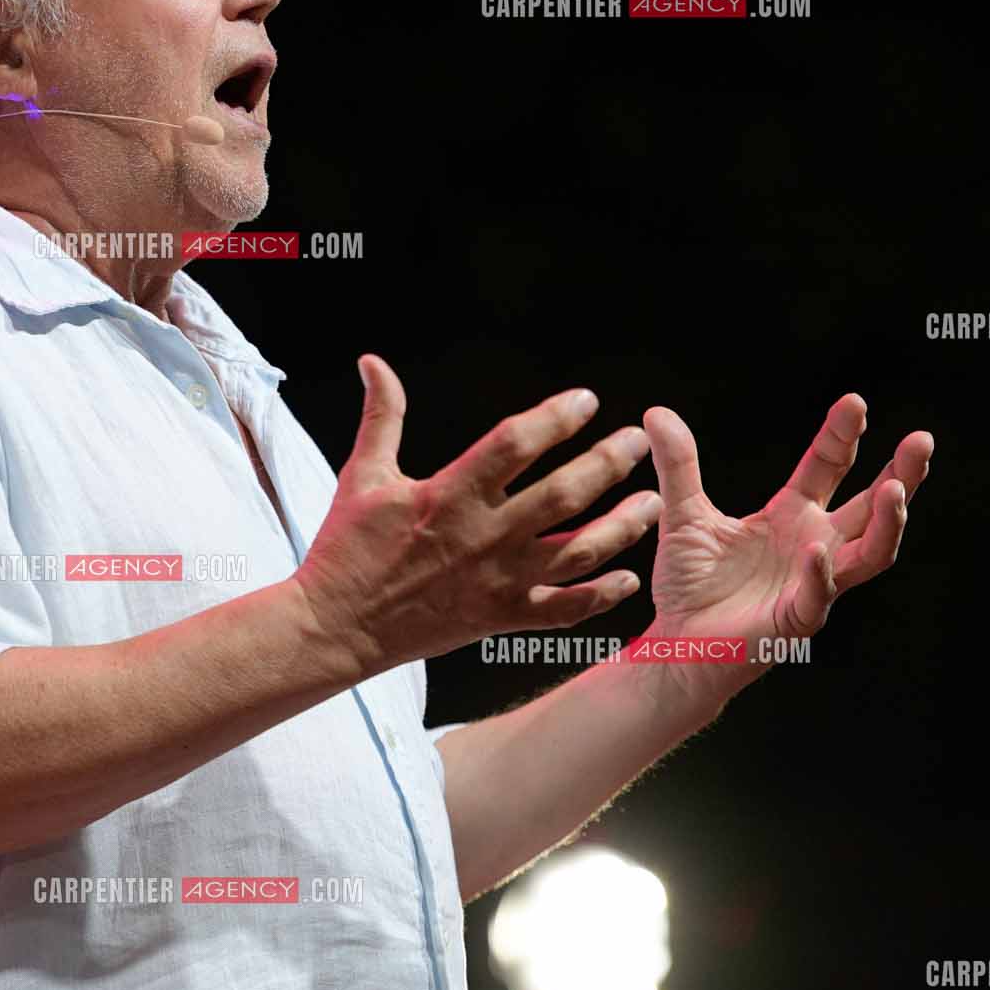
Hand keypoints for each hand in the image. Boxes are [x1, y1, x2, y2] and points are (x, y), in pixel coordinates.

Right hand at [292, 355, 662, 676]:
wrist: (338, 626)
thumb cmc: (348, 548)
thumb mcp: (362, 475)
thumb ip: (382, 416)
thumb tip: (373, 362)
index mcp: (449, 495)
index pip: (515, 444)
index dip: (555, 417)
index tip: (585, 400)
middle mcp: (483, 537)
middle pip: (564, 495)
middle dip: (608, 463)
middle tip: (637, 442)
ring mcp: (498, 582)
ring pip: (579, 552)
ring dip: (622, 526)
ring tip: (652, 504)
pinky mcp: (501, 619)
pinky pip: (565, 609)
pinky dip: (602, 595)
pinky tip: (628, 577)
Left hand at [641, 395, 933, 702]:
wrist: (674, 645)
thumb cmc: (689, 585)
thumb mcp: (683, 515)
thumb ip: (678, 466)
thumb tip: (657, 412)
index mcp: (792, 516)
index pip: (829, 467)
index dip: (843, 436)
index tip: (855, 402)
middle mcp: (814, 545)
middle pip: (872, 508)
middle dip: (901, 476)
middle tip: (922, 441)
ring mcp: (812, 584)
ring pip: (869, 554)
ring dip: (886, 524)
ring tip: (895, 490)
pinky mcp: (795, 620)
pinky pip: (818, 596)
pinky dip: (819, 574)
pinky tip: (816, 550)